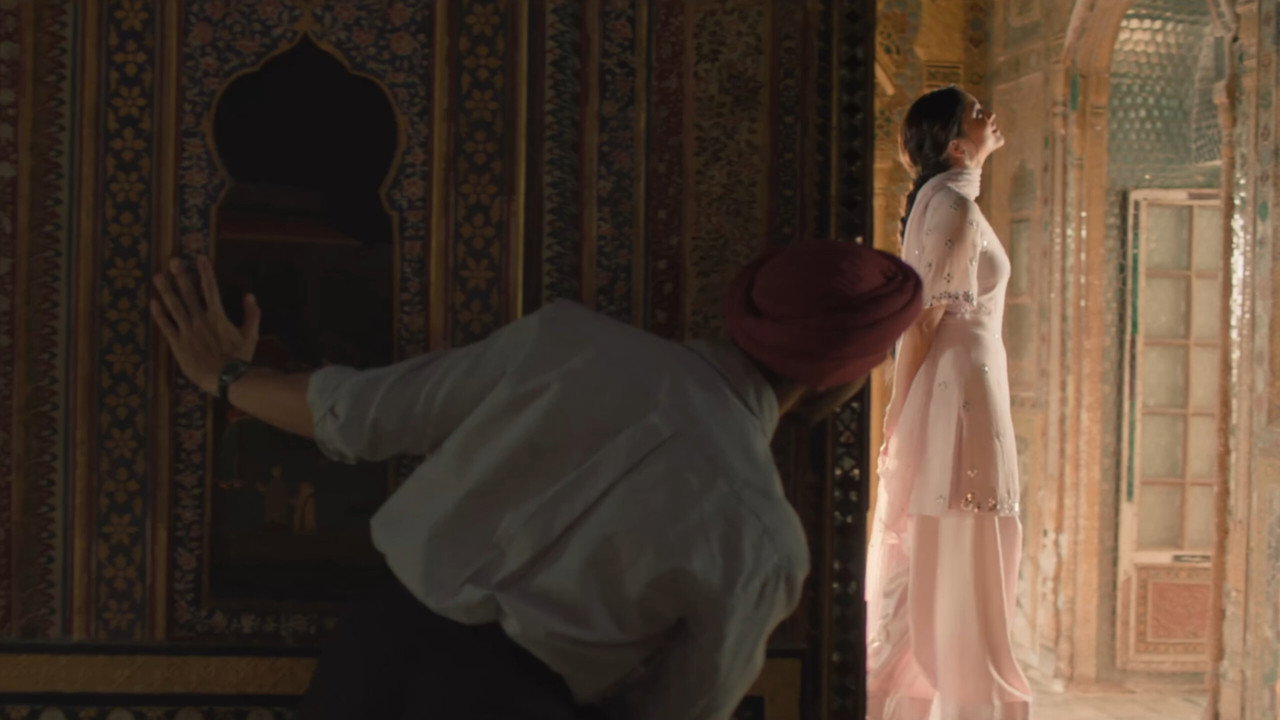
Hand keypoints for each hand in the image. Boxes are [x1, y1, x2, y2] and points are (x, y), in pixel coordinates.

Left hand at [151, 255, 260, 394]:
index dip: (205, 271)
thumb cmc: (239, 358)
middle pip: (188, 292)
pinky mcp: (178, 343)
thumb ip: (251, 314)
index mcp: (218, 316)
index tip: (200, 257)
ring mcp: (187, 331)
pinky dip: (159, 314)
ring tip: (158, 276)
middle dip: (180, 275)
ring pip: (174, 306)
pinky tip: (153, 302)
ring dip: (165, 290)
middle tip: (173, 260)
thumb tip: (250, 295)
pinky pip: (166, 326)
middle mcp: (200, 319)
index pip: (210, 288)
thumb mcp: (250, 336)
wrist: (225, 378)